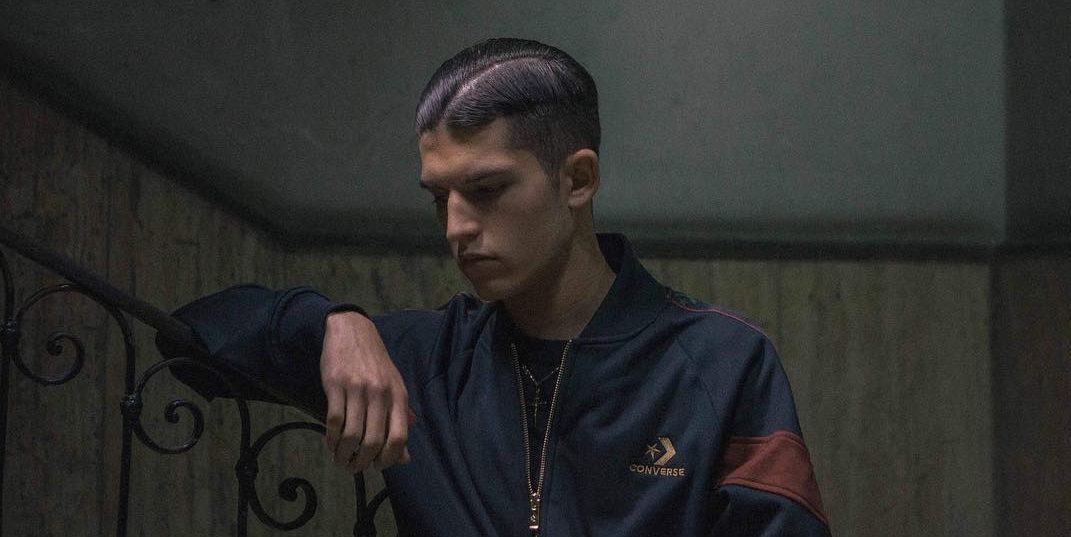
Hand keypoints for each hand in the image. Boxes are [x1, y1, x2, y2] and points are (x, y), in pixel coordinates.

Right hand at [320, 311, 410, 471]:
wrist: (352, 331)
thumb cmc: (375, 364)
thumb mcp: (395, 387)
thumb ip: (400, 420)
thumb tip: (404, 457)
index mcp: (398, 396)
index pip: (399, 437)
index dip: (388, 459)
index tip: (377, 467)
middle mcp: (380, 393)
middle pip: (374, 440)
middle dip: (362, 462)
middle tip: (353, 468)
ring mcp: (358, 388)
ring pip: (352, 434)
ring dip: (344, 454)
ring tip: (340, 460)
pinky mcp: (336, 384)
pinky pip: (334, 420)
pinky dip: (331, 439)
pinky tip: (331, 444)